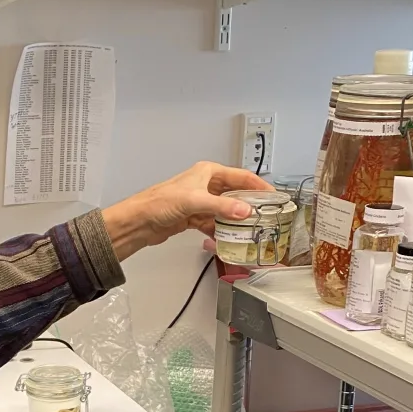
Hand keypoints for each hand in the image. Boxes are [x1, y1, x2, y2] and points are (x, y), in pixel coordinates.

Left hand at [102, 162, 273, 260]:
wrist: (139, 222)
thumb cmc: (159, 203)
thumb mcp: (194, 202)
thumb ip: (221, 207)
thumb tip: (245, 212)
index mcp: (208, 172)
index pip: (241, 177)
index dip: (258, 186)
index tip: (273, 196)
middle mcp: (205, 185)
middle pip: (234, 195)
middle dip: (248, 206)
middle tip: (264, 216)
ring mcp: (200, 202)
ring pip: (224, 211)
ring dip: (234, 221)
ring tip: (249, 230)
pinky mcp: (193, 218)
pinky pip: (213, 224)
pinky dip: (219, 231)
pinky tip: (225, 239)